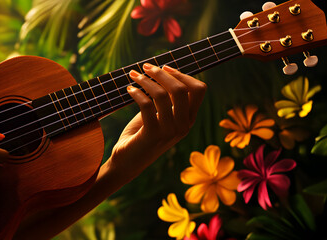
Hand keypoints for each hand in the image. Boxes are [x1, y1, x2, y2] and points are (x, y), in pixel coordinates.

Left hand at [109, 63, 206, 179]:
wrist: (128, 162)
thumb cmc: (142, 133)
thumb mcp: (159, 114)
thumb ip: (167, 98)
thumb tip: (165, 71)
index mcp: (189, 119)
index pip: (199, 89)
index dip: (182, 74)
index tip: (164, 67)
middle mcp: (184, 126)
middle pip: (181, 89)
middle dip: (162, 73)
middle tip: (145, 67)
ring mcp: (169, 131)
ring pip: (161, 95)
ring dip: (145, 80)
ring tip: (133, 76)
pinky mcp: (152, 134)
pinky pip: (146, 104)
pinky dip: (137, 92)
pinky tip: (129, 90)